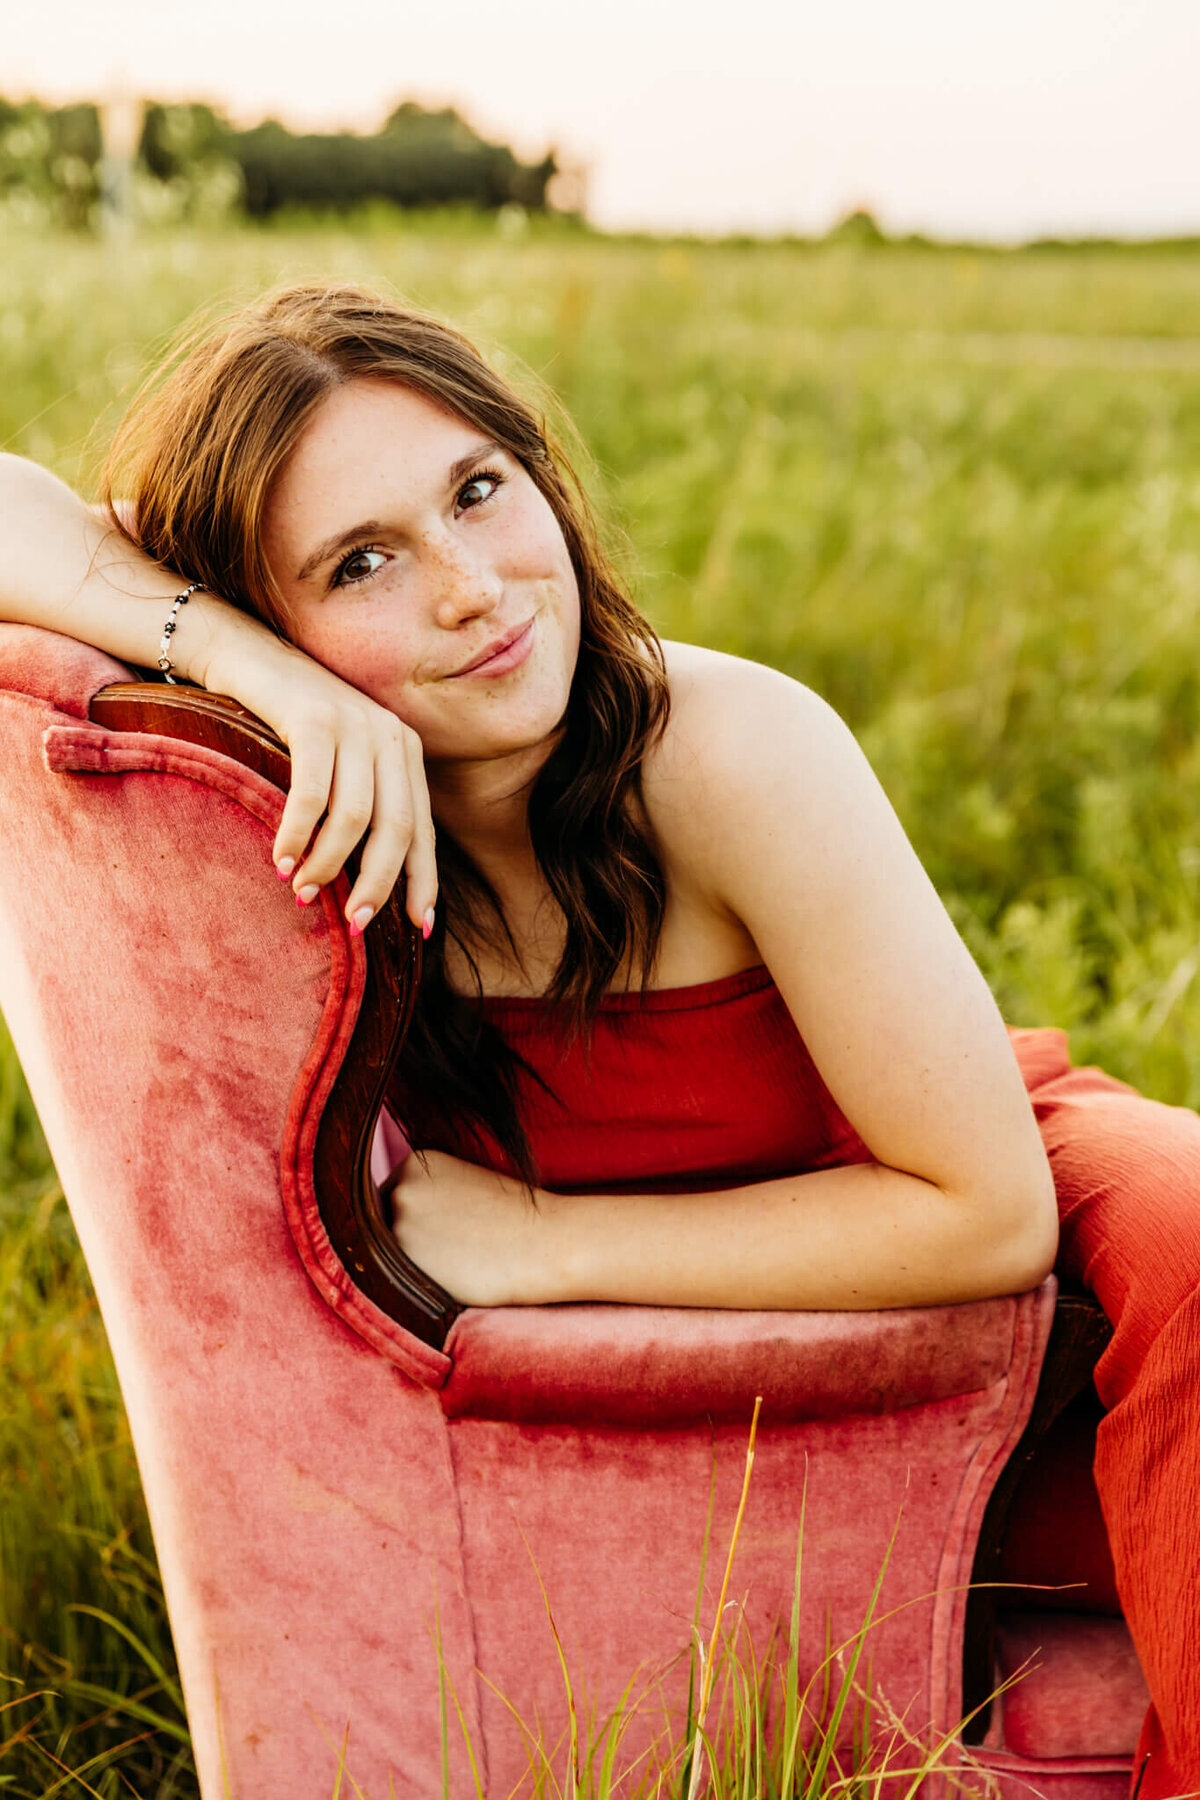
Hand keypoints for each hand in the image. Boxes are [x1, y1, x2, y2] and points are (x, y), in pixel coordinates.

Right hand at [203, 620, 435, 938]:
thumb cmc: (293, 726)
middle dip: (377, 885)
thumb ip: (363, 808)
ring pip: (354, 818)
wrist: (248, 660)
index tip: (418, 930)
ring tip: (302, 894)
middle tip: (354, 926)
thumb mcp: (342, 765)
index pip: (422, 830)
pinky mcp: (315, 718)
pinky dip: (298, 834)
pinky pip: (312, 794)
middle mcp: (391, 735)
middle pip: (395, 830)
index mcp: (405, 751)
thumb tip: (371, 885)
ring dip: (328, 865)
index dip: (421, 881)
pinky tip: (280, 861)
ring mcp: (356, 723)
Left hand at [389, 1150, 555, 1306]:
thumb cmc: (515, 1218)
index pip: (392, 1198)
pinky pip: (399, 1277)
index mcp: (416, 1162)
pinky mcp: (405, 1256)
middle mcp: (401, 1185)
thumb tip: (400, 1218)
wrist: (547, 1242)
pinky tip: (456, 1273)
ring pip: (390, 1252)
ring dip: (414, 1261)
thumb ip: (429, 1195)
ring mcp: (399, 1219)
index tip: (447, 1231)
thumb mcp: (465, 1186)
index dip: (417, 1222)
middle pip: (384, 1224)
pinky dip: (421, 1280)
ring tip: (459, 1260)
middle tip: (453, 1248)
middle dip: (410, 1239)